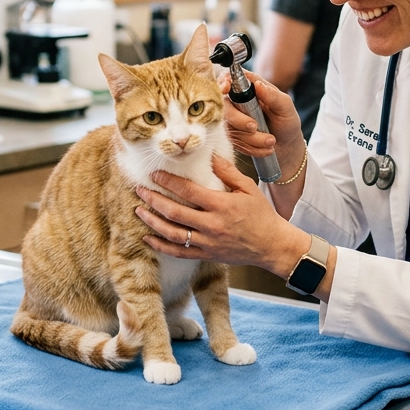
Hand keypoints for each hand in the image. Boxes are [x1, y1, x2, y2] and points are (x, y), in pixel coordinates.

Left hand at [135, 155, 309, 277]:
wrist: (271, 245)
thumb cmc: (261, 214)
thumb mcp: (248, 188)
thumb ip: (227, 171)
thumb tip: (210, 154)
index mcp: (221, 205)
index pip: (188, 190)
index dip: (168, 181)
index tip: (155, 174)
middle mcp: (212, 225)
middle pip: (174, 212)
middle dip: (153, 199)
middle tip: (139, 189)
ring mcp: (207, 243)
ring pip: (172, 233)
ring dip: (151, 222)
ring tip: (138, 210)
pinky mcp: (206, 255)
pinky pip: (178, 252)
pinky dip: (160, 246)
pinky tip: (147, 237)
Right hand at [219, 70, 303, 165]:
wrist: (287, 146)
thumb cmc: (287, 121)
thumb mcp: (285, 107)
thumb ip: (272, 95)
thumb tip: (258, 84)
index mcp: (250, 87)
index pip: (229, 78)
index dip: (223, 82)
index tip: (226, 88)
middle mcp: (238, 102)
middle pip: (224, 106)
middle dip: (238, 119)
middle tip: (254, 127)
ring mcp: (233, 119)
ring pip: (230, 128)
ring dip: (252, 138)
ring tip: (271, 141)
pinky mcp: (233, 136)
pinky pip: (235, 143)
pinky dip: (251, 148)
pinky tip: (266, 149)